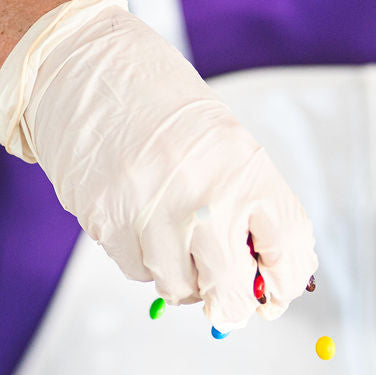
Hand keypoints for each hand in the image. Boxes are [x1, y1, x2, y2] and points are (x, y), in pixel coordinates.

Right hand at [0, 0, 315, 332]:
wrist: (87, 69)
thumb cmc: (163, 111)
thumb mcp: (225, 145)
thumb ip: (250, 207)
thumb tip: (270, 279)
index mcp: (246, 168)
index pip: (288, 247)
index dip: (285, 283)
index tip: (276, 295)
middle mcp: (205, 194)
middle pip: (233, 291)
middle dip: (232, 304)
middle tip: (226, 300)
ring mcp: (154, 213)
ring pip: (181, 290)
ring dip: (183, 279)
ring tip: (173, 237)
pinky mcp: (110, 225)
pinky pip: (139, 272)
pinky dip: (144, 258)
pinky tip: (138, 218)